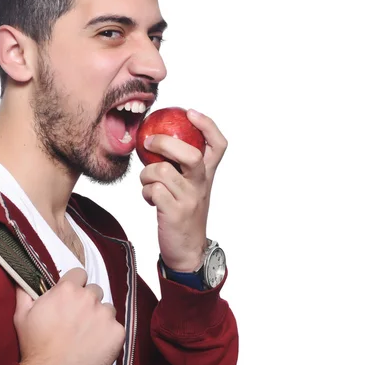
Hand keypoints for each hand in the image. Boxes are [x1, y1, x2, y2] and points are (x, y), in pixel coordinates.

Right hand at [14, 268, 124, 364]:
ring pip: (107, 308)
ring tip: (86, 332)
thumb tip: (22, 277)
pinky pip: (116, 326)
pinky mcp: (116, 332)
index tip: (71, 295)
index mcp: (67, 290)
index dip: (75, 284)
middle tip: (77, 317)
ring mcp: (105, 315)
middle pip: (94, 290)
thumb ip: (24, 292)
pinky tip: (95, 343)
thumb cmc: (36, 347)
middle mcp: (88, 298)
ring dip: (99, 316)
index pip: (79, 273)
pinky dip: (108, 333)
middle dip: (87, 301)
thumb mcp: (22, 316)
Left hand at [140, 109, 226, 271]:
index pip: (218, 145)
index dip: (207, 125)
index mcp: (207, 176)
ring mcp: (189, 200)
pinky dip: (145, 192)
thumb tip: (155, 141)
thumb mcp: (189, 188)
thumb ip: (180, 167)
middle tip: (148, 143)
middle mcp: (201, 185)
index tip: (190, 112)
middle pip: (190, 154)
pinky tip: (149, 198)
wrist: (188, 251)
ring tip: (148, 184)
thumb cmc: (183, 214)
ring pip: (162, 172)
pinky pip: (153, 191)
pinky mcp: (174, 213)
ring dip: (146, 175)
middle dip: (164, 143)